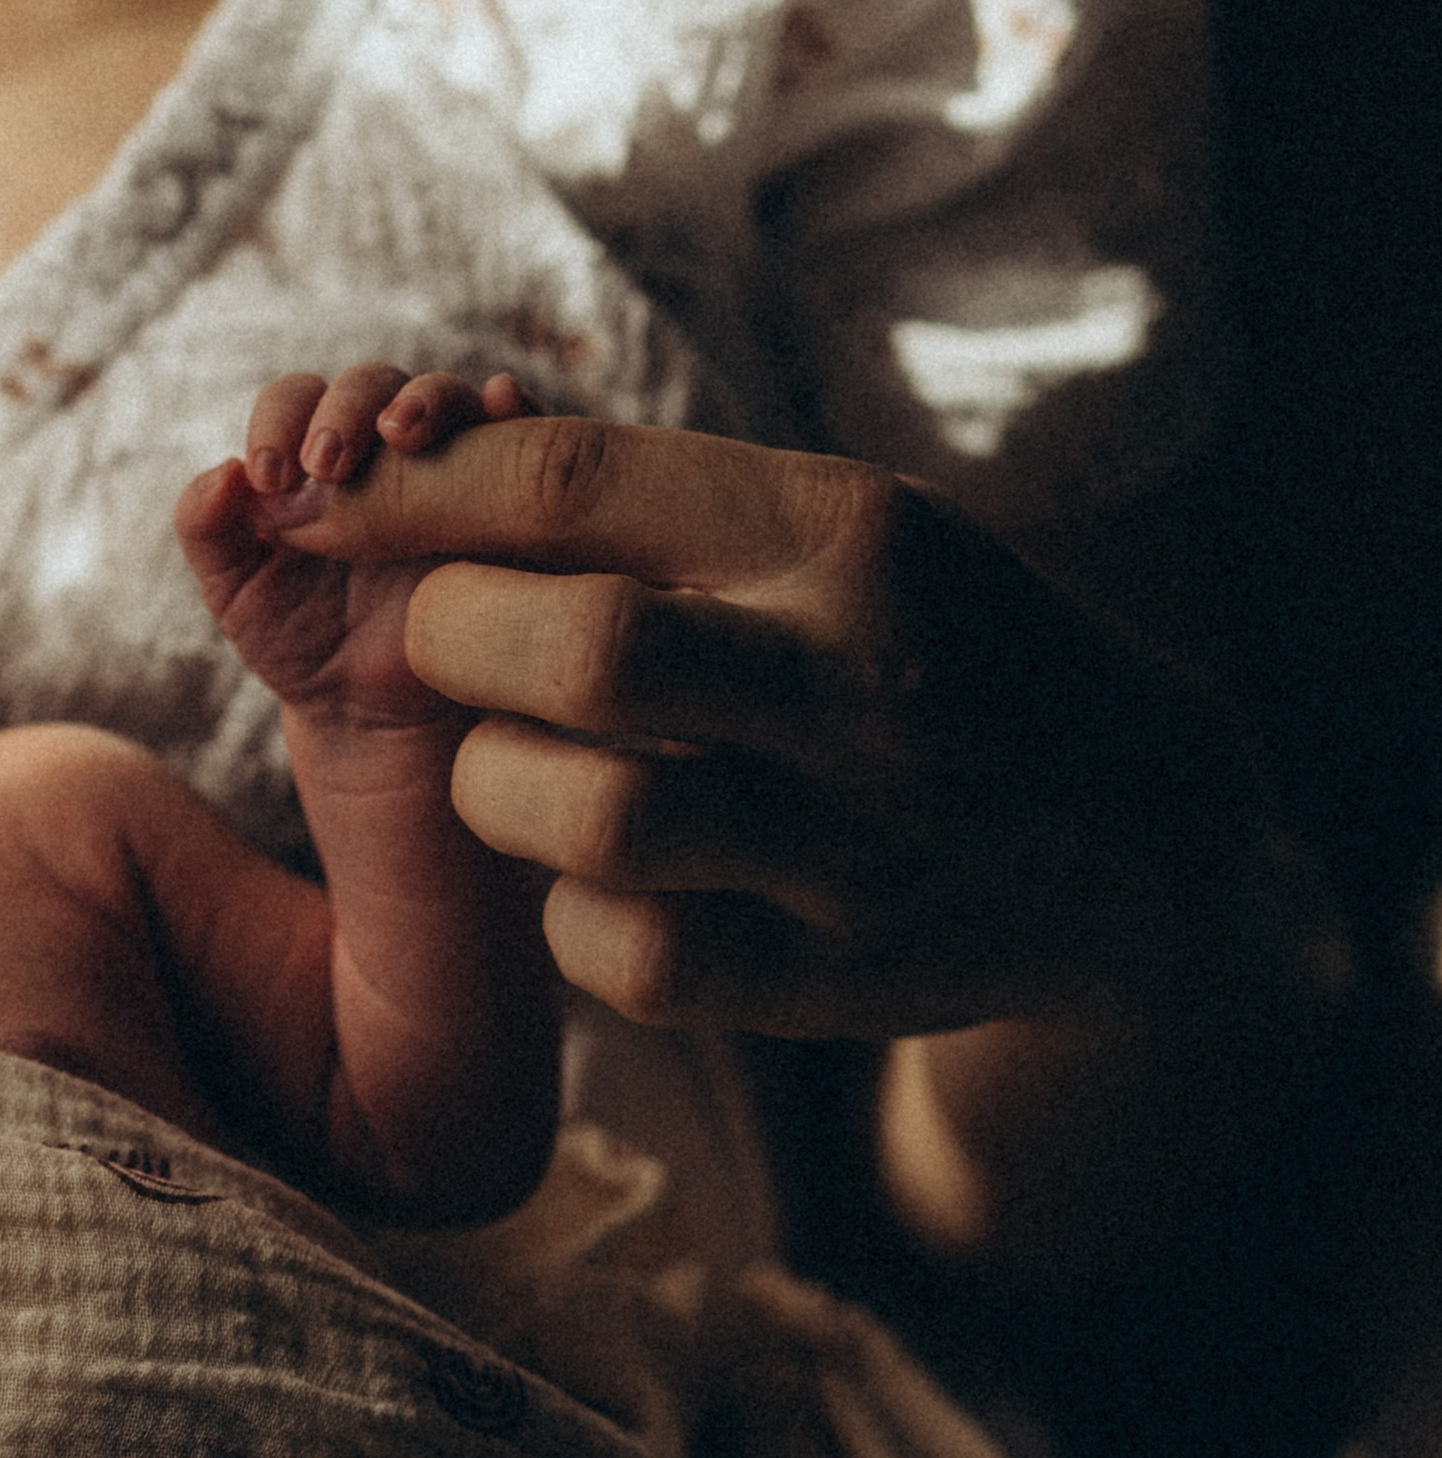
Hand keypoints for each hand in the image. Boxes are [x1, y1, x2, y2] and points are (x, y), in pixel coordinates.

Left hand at [175, 366, 535, 725]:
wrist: (371, 712)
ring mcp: (447, 467)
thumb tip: (221, 472)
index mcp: (312, 453)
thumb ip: (207, 531)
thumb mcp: (236, 593)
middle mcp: (381, 448)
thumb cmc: (298, 642)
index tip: (269, 477)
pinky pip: (517, 439)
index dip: (280, 422)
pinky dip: (514, 409)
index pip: (296, 399)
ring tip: (402, 435)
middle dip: (346, 411)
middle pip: (371, 386)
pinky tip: (501, 403)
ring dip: (425, 402)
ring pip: (444, 400)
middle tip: (326, 462)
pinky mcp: (503, 499)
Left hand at [262, 414, 1257, 1042]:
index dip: (414, 490)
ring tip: (516, 771)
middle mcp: (860, 678)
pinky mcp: (833, 980)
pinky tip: (597, 884)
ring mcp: (855, 840)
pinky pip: (622, 957)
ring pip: (584, 813)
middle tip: (441, 644)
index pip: (584, 478)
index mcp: (851, 531)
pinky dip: (570, 920)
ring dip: (498, 789)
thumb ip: (656, 506)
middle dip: (451, 639)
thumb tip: (404, 478)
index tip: (314, 491)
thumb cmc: (931, 652)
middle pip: (576, 648)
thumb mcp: (844, 532)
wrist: (1143, 844)